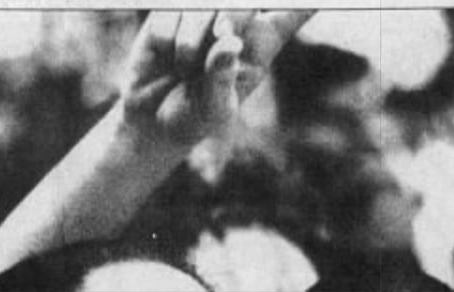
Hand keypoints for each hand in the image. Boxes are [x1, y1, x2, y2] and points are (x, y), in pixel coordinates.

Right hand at [120, 10, 310, 150]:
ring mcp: (203, 13)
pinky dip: (166, 38)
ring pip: (203, 5)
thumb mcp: (214, 111)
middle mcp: (237, 24)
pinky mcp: (172, 9)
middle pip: (244, 2)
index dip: (302, 3)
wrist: (151, 118)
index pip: (290, 13)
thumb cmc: (193, 118)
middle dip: (233, 14)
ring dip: (191, 39)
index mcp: (261, 47)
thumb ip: (222, 79)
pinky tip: (166, 57)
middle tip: (220, 36)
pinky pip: (171, 12)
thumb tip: (230, 43)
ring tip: (183, 69)